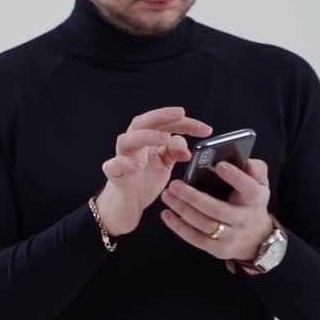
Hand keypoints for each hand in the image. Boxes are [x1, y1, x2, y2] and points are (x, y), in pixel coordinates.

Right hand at [95, 107, 212, 236]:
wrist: (125, 206)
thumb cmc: (143, 181)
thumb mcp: (164, 165)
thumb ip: (174, 152)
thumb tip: (187, 148)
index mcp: (147, 140)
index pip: (165, 124)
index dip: (186, 123)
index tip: (206, 130)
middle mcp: (134, 145)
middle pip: (143, 123)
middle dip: (162, 116)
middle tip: (180, 114)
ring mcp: (122, 159)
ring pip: (126, 140)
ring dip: (145, 136)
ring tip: (164, 140)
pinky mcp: (114, 175)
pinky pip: (113, 166)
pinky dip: (123, 163)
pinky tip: (136, 165)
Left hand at [160, 158, 273, 266]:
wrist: (257, 239)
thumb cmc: (251, 203)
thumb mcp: (260, 184)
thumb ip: (255, 169)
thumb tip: (245, 160)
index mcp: (254, 199)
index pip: (247, 187)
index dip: (234, 177)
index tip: (219, 165)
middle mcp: (243, 219)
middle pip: (217, 209)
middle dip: (193, 197)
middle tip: (175, 184)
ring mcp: (231, 236)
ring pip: (204, 224)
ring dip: (182, 209)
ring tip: (167, 195)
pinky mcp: (218, 248)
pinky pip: (196, 239)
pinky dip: (179, 227)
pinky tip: (166, 213)